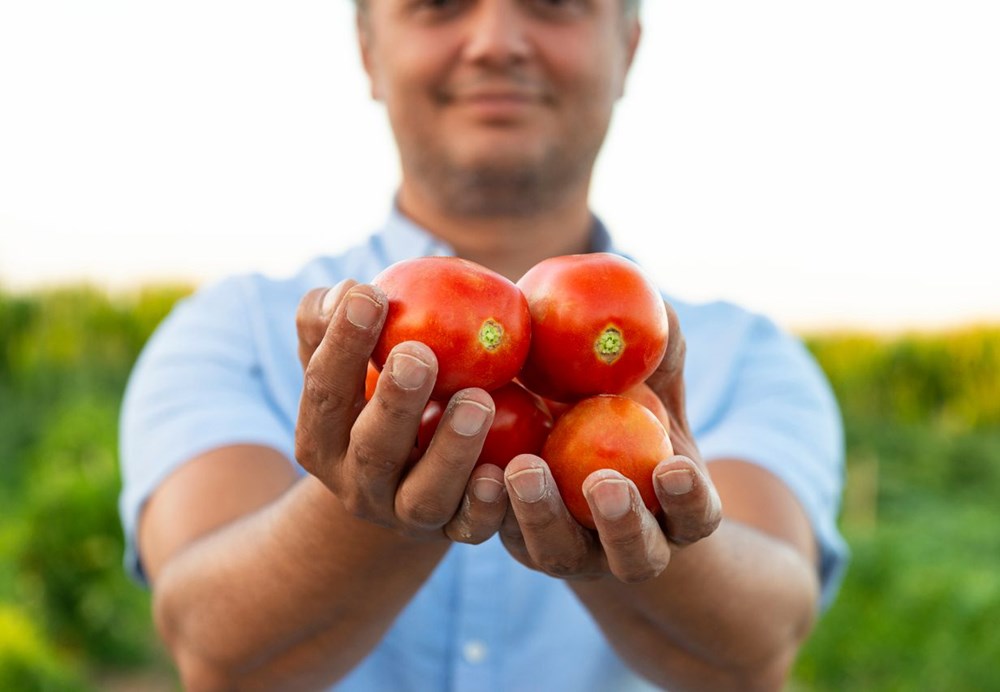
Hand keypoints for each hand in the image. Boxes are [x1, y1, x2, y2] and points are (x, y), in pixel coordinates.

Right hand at [294, 281, 509, 543]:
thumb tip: (344, 292)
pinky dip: (486, 504)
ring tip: (478, 399)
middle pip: (372, 449)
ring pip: (424, 496)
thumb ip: (330, 323)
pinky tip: (503, 470)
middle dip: (394, 401)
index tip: (369, 293)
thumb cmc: (374, 394)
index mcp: (321, 440)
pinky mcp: (454, 531)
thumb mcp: (344, 361)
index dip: (342, 344)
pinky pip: (471, 527)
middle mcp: (358, 485)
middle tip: (419, 353)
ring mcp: (406, 514)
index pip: (325, 391)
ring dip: (450, 450)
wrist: (405, 478)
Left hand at [499, 301, 721, 581]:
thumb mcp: (648, 378)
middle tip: (603, 483)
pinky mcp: (511, 539)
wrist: (563, 437)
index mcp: (673, 511)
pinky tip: (475, 465)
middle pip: (633, 556)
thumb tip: (655, 305)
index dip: (689, 501)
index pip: (695, 516)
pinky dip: (485, 503)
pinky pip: (498, 532)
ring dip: (542, 516)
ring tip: (522, 468)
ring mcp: (568, 550)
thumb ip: (657, 349)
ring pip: (557, 553)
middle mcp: (626, 545)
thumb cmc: (626, 403)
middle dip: (622, 525)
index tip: (674, 468)